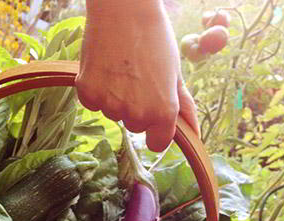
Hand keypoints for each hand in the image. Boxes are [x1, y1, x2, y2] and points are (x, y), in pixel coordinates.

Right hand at [77, 0, 198, 151]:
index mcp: (163, 112)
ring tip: (122, 67)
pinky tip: (105, 66)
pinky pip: (92, 103)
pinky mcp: (87, 92)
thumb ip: (184, 107)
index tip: (153, 113)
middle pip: (134, 126)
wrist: (124, 9)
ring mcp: (110, 104)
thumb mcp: (175, 73)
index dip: (156, 130)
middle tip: (138, 77)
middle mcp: (137, 113)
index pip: (157, 144)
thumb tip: (196, 135)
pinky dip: (96, 89)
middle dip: (136, 108)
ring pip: (113, 113)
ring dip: (116, 97)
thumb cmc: (155, 39)